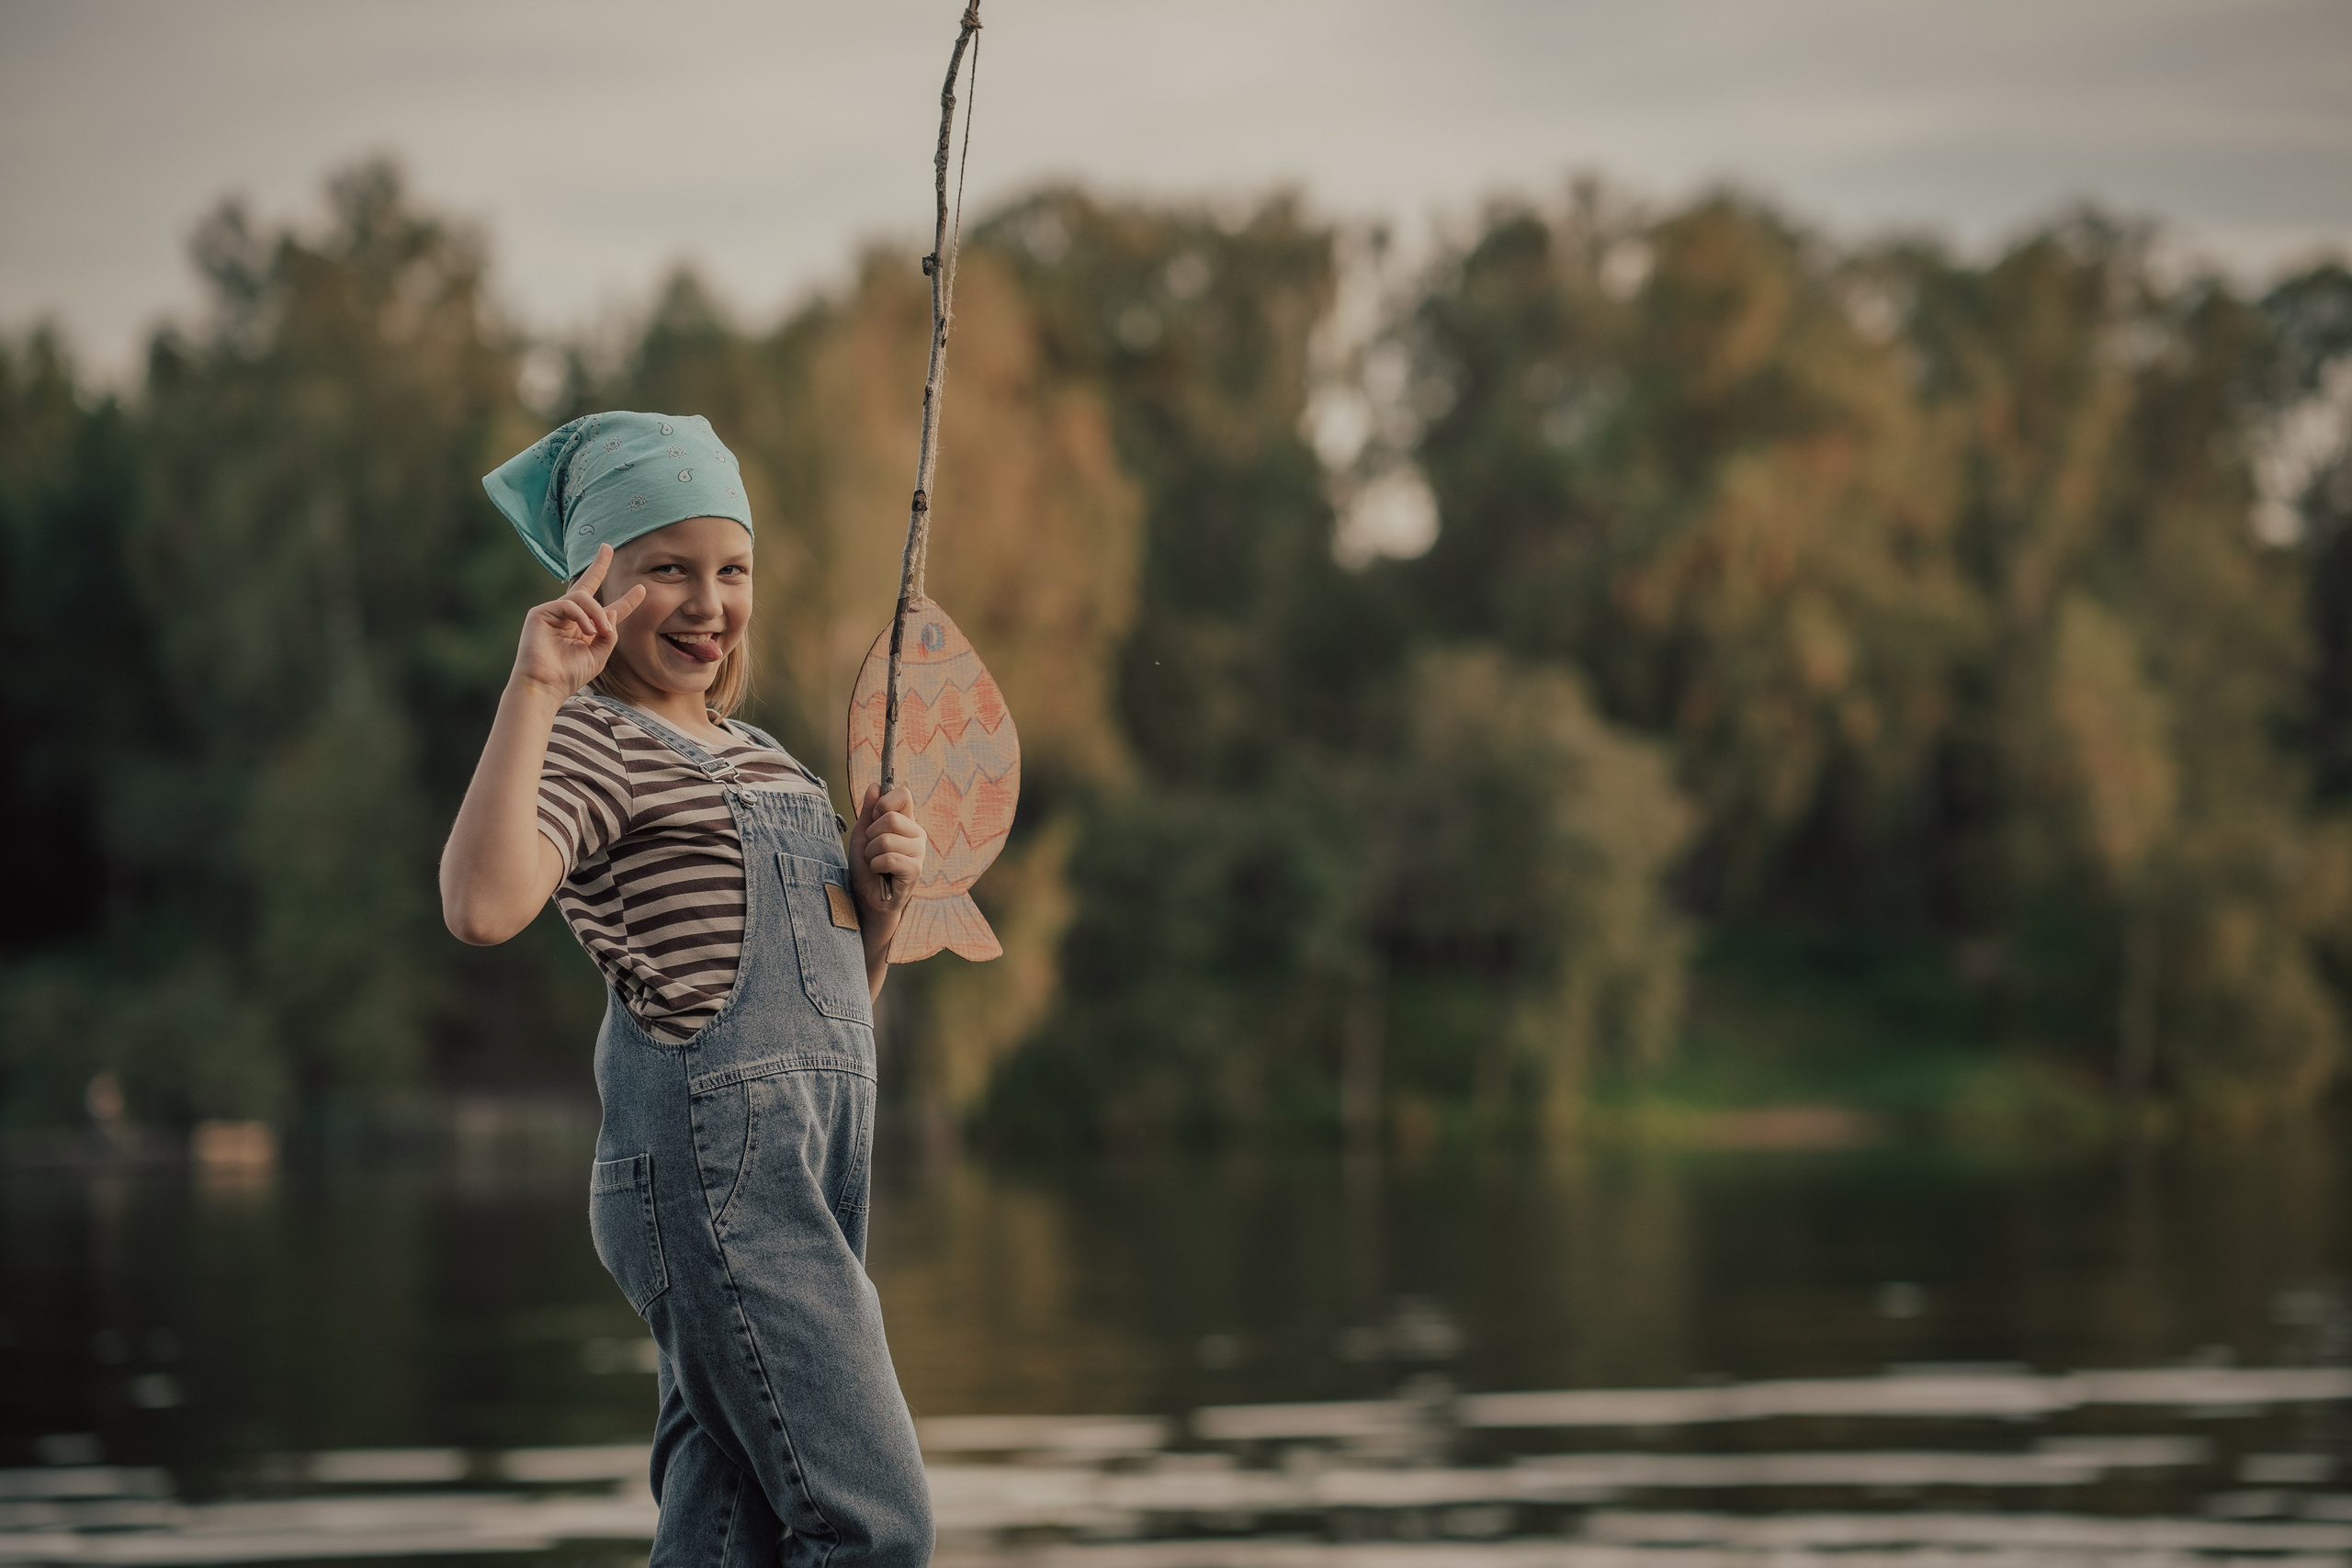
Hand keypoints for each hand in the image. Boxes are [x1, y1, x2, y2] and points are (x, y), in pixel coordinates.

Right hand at [511, 544, 646, 699]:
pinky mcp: (540, 613)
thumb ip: (609, 633)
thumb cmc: (569, 674)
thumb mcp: (598, 654)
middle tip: (607, 547)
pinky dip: (582, 616)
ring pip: (582, 596)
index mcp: (584, 628)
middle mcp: (569, 617)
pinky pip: (569, 604)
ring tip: (601, 632)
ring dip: (597, 613)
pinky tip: (587, 631)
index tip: (641, 589)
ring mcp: (553, 613)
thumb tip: (612, 612)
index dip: (625, 601)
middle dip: (598, 565)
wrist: (545, 686)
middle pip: (586, 585)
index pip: (607, 609)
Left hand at [850, 783, 926, 918]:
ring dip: (871, 853)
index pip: (904, 795)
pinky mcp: (915, 870)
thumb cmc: (866, 865)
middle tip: (872, 849)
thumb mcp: (862, 834)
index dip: (885, 802)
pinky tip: (880, 873)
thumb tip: (875, 785)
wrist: (866, 897)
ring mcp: (918, 852)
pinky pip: (889, 858)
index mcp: (906, 821)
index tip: (874, 818)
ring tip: (875, 863)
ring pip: (886, 840)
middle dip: (871, 835)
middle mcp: (916, 833)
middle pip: (891, 818)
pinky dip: (875, 865)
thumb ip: (868, 811)